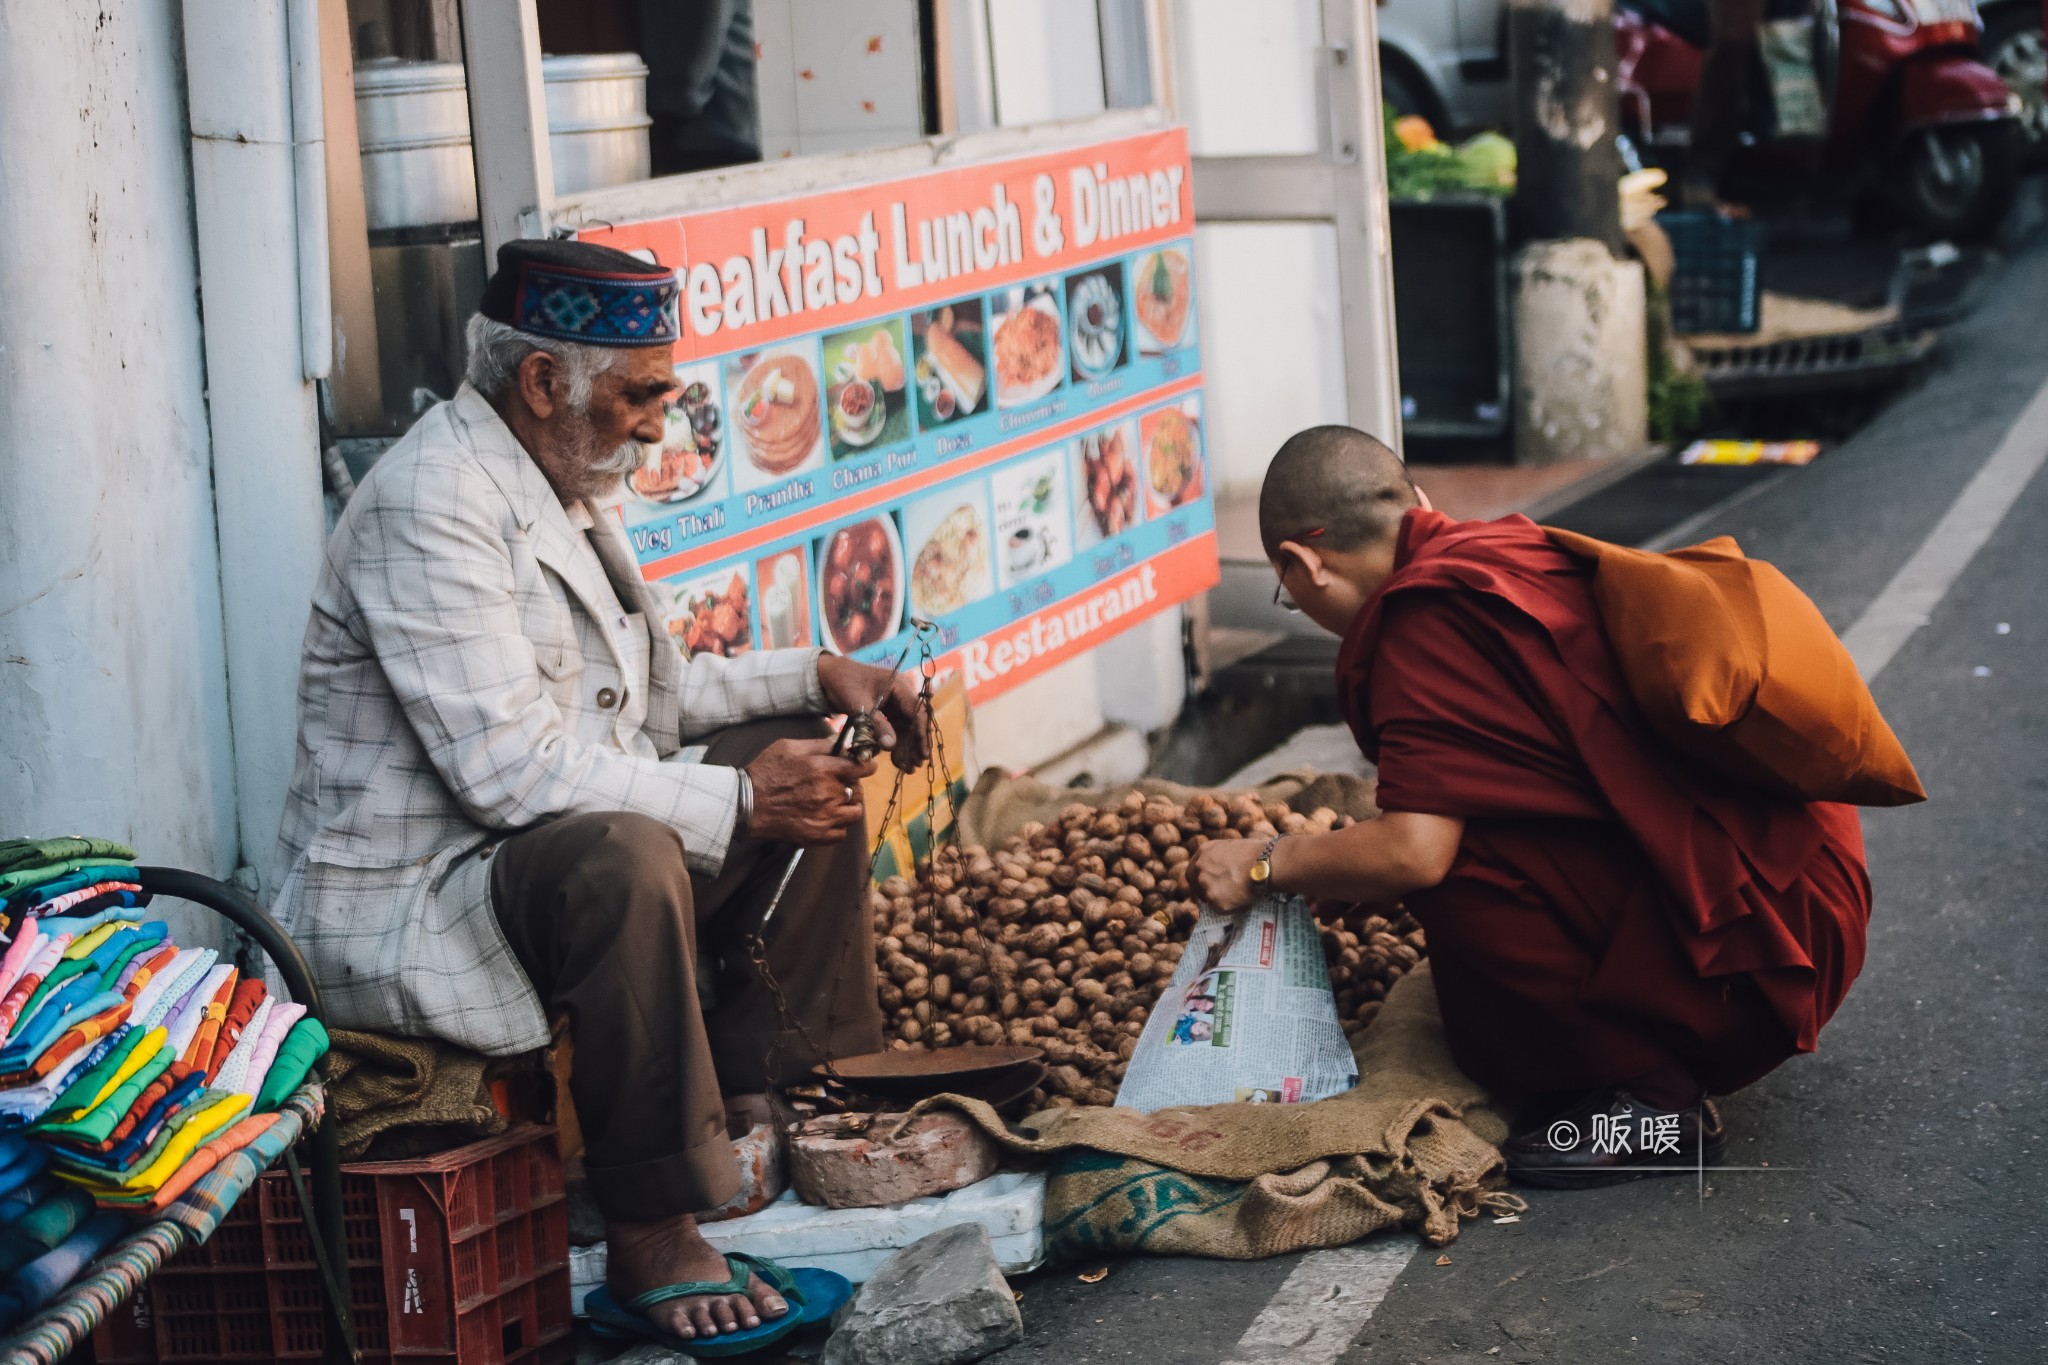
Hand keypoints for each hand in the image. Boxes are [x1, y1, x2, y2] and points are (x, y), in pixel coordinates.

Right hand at [744, 737, 876, 845]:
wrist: (746, 804)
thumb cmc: (766, 772)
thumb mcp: (789, 747)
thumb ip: (820, 744)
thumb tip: (843, 740)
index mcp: (822, 769)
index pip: (861, 767)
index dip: (868, 766)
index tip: (867, 766)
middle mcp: (828, 793)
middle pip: (859, 791)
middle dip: (853, 786)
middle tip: (839, 784)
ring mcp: (824, 817)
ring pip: (854, 813)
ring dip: (847, 806)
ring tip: (834, 802)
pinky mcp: (818, 835)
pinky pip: (842, 833)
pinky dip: (837, 826)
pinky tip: (824, 818)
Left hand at [816, 655, 931, 772]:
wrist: (830, 676)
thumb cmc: (845, 684)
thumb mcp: (860, 705)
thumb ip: (876, 724)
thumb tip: (891, 747)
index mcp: (900, 686)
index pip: (917, 713)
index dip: (921, 734)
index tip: (923, 754)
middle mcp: (903, 694)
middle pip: (915, 722)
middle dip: (915, 745)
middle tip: (915, 766)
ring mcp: (897, 703)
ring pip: (907, 728)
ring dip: (907, 747)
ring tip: (907, 769)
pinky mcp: (889, 711)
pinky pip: (896, 729)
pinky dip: (896, 744)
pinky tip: (896, 760)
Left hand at [1192, 838, 1265, 913]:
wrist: (1265, 864)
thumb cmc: (1256, 853)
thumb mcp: (1231, 847)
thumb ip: (1219, 857)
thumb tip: (1222, 868)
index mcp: (1204, 852)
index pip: (1193, 869)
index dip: (1199, 878)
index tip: (1208, 883)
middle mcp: (1200, 868)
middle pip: (1194, 884)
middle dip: (1203, 891)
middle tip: (1218, 895)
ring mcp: (1206, 885)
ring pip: (1209, 898)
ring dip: (1221, 898)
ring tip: (1239, 895)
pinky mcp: (1215, 901)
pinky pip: (1221, 909)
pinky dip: (1231, 908)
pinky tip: (1243, 900)